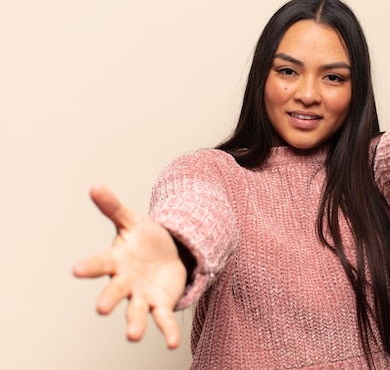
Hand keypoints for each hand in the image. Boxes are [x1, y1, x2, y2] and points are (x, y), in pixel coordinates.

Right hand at [73, 185, 186, 347]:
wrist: (167, 254)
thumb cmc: (145, 239)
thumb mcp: (132, 221)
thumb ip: (113, 207)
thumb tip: (94, 186)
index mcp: (116, 261)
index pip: (100, 263)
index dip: (89, 266)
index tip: (76, 269)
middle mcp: (125, 282)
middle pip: (115, 291)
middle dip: (108, 299)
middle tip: (101, 308)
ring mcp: (141, 296)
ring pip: (135, 311)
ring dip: (134, 324)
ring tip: (132, 336)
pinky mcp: (159, 304)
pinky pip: (162, 319)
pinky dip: (167, 332)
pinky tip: (173, 344)